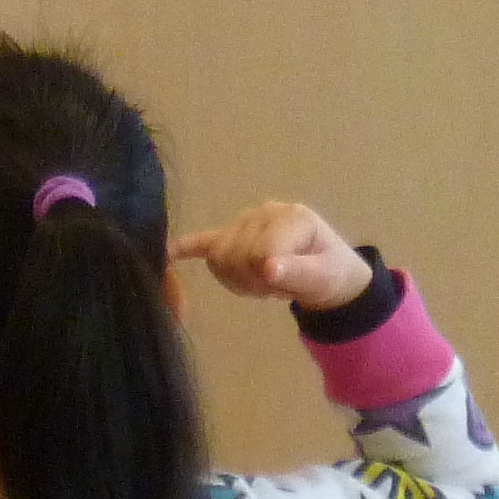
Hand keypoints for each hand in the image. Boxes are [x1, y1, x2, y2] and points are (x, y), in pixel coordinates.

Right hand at [173, 201, 371, 311]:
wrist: (329, 270)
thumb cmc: (329, 273)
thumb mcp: (323, 276)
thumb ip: (297, 272)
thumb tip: (268, 268)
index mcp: (290, 218)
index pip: (259, 254)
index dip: (267, 278)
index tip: (284, 287)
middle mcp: (264, 212)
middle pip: (234, 255)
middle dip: (250, 280)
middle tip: (272, 286)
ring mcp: (246, 220)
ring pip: (218, 256)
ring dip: (236, 278)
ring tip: (259, 281)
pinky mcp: (233, 232)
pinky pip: (205, 240)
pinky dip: (187, 247)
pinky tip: (168, 254)